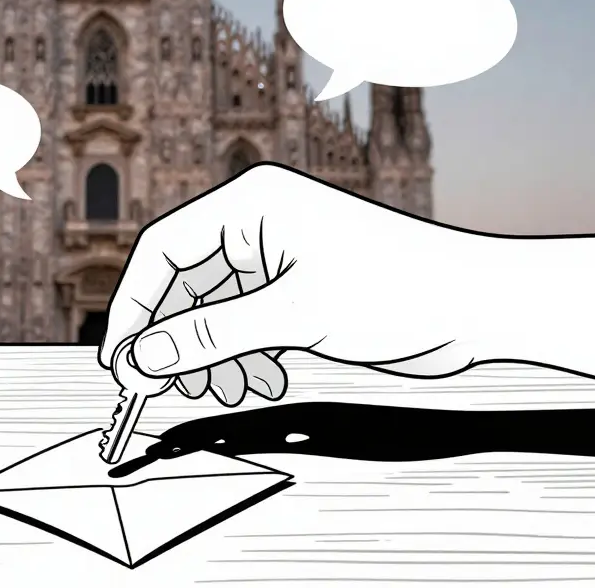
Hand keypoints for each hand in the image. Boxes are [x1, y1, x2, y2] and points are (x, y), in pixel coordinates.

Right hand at [99, 163, 487, 406]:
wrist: (474, 303)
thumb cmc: (399, 290)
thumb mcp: (295, 316)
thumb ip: (212, 335)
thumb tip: (143, 356)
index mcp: (251, 203)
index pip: (162, 250)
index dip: (134, 308)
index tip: (120, 361)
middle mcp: (257, 221)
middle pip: (184, 283)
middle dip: (176, 340)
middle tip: (164, 388)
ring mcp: (277, 252)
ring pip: (213, 308)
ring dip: (212, 354)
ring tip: (230, 391)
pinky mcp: (296, 283)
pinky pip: (244, 319)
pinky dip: (242, 353)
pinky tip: (262, 380)